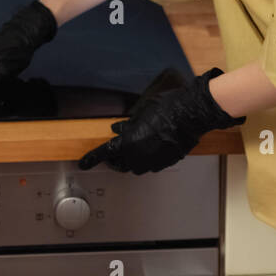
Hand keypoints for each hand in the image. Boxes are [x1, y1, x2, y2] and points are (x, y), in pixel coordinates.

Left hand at [78, 67, 239, 173]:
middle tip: (114, 153)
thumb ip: (128, 124)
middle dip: (114, 160)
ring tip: (135, 147)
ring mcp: (153, 161)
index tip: (83, 163)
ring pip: (136, 167)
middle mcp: (139, 156)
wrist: (192, 114)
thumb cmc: (168, 108)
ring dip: (131, 160)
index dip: (91, 159)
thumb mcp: (142, 112)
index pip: (104, 153)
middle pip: (120, 165)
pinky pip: (151, 165)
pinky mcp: (166, 162)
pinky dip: (147, 158)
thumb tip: (118, 129)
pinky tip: (152, 146)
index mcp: (129, 142)